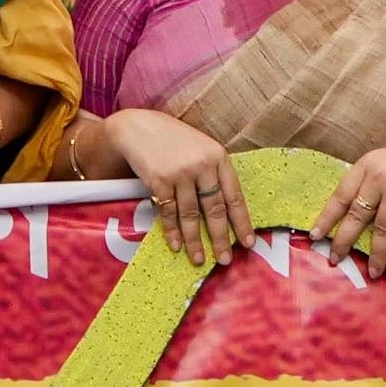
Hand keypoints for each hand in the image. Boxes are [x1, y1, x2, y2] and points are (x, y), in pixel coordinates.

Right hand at [92, 108, 247, 263]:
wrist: (137, 127)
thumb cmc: (171, 139)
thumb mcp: (200, 147)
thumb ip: (213, 171)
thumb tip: (225, 208)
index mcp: (218, 156)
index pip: (234, 195)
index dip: (242, 222)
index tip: (248, 243)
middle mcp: (202, 165)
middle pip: (215, 209)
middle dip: (221, 237)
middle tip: (225, 259)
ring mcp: (180, 173)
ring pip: (191, 215)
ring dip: (195, 240)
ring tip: (198, 259)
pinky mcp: (159, 180)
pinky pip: (169, 212)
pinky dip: (172, 231)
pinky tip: (176, 245)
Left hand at [314, 135, 385, 270]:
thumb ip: (371, 182)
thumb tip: (353, 214)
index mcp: (368, 164)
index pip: (341, 194)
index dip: (327, 217)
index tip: (315, 235)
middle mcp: (380, 175)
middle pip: (356, 215)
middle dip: (344, 241)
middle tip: (335, 259)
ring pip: (380, 228)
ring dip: (376, 254)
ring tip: (373, 271)